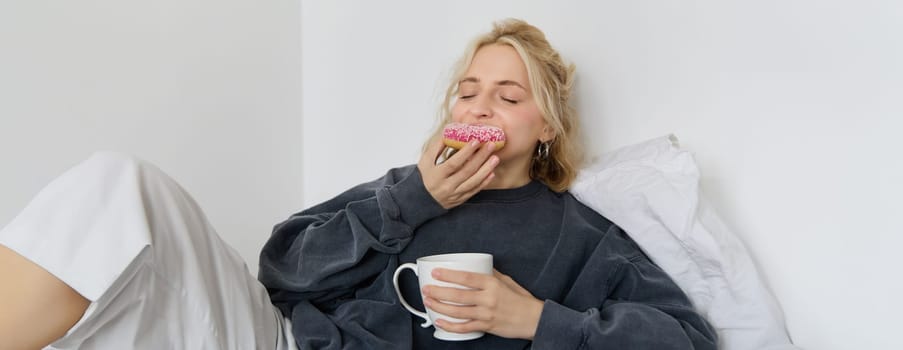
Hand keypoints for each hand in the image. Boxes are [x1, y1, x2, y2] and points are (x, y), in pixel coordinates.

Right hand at [417, 137, 498, 208]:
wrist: (422, 199)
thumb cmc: (424, 176)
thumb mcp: (425, 161)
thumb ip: (437, 147)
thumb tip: (449, 132)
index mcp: (437, 175)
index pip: (454, 163)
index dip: (465, 152)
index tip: (476, 141)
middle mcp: (447, 186)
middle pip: (466, 171)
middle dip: (480, 158)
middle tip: (490, 145)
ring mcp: (454, 194)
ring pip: (473, 182)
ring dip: (486, 170)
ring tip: (495, 158)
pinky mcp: (460, 199)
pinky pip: (474, 191)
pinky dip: (484, 182)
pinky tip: (492, 173)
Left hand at [421, 268, 543, 339]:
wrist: (534, 319)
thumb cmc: (520, 299)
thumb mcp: (507, 281)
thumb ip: (490, 274)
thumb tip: (476, 266)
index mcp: (492, 284)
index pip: (466, 278)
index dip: (449, 275)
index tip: (436, 273)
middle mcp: (488, 299)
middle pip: (457, 295)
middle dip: (438, 292)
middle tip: (426, 288)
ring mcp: (486, 314)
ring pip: (457, 311)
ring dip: (439, 307)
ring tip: (428, 301)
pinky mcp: (486, 326)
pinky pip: (464, 327)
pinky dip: (450, 326)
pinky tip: (439, 321)